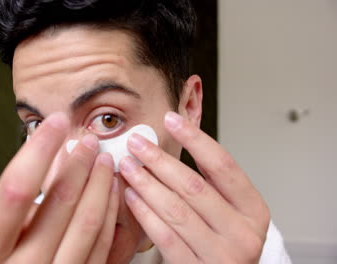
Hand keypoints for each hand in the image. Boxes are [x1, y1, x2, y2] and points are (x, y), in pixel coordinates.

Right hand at [0, 112, 118, 263]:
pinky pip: (104, 247)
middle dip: (78, 165)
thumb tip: (41, 165)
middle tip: (87, 140)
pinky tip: (112, 191)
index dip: (37, 153)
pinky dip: (111, 214)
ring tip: (104, 159)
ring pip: (87, 224)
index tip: (54, 124)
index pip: (14, 192)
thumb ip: (8, 214)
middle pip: (58, 205)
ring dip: (100, 185)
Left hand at [119, 111, 269, 262]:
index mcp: (254, 210)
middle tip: (137, 143)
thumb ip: (210, 185)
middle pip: (194, 186)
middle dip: (159, 160)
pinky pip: (164, 236)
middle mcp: (242, 233)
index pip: (223, 165)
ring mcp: (221, 255)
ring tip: (128, 165)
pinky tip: (131, 196)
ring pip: (176, 210)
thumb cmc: (223, 243)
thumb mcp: (229, 212)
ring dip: (146, 183)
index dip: (195, 139)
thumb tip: (176, 141)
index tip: (171, 119)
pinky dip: (144, 213)